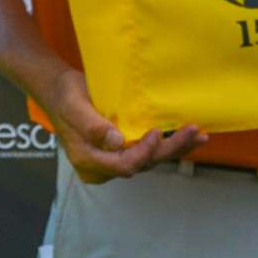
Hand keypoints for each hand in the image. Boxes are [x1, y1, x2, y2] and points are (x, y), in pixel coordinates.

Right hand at [42, 67, 207, 183]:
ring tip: (198, 136)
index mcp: (88, 159)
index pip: (124, 165)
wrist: (59, 91)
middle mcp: (103, 165)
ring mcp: (113, 158)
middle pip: (142, 164)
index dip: (144, 152)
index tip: (156, 132)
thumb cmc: (65, 96)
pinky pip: (147, 151)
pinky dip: (167, 144)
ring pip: (148, 159)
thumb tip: (117, 142)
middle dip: (170, 150)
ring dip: (174, 148)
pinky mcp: (122, 149)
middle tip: (193, 133)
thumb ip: (92, 126)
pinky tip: (187, 137)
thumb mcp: (74, 106)